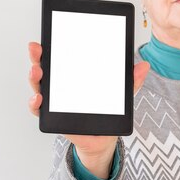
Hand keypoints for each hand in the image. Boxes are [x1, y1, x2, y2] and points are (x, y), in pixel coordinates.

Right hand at [27, 41, 149, 168]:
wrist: (103, 138)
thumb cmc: (106, 110)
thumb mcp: (120, 94)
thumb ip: (130, 81)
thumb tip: (144, 66)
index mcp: (73, 76)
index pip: (59, 58)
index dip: (50, 48)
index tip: (45, 40)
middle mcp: (59, 86)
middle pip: (44, 69)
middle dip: (38, 58)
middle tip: (37, 51)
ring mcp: (54, 101)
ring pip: (39, 87)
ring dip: (35, 79)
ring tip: (37, 72)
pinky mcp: (54, 118)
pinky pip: (40, 111)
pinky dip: (35, 105)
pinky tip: (38, 99)